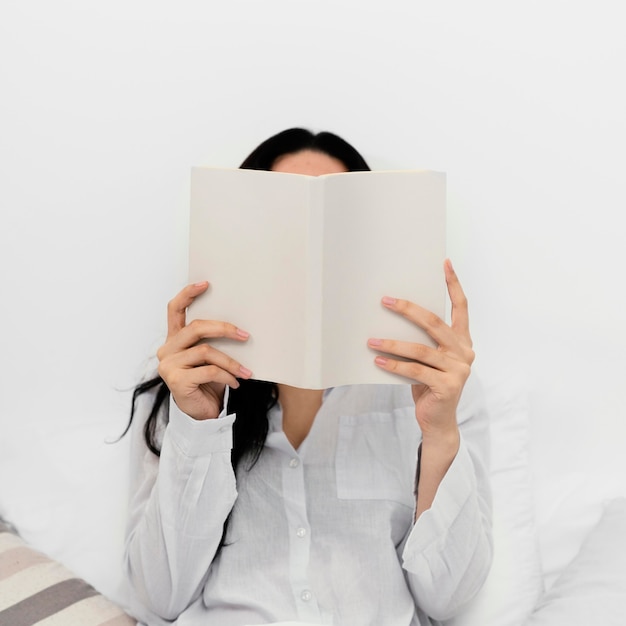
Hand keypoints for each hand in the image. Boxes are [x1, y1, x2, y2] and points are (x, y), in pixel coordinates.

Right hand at [157, 281, 252, 419]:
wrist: (201, 414)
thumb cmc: (208, 382)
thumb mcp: (210, 357)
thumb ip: (212, 340)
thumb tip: (238, 325)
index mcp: (174, 339)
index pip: (174, 309)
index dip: (188, 294)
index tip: (206, 283)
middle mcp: (167, 349)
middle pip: (196, 327)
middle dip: (224, 329)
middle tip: (245, 335)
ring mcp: (169, 365)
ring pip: (206, 351)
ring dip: (231, 361)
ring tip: (246, 371)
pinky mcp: (176, 381)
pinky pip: (209, 371)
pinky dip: (227, 376)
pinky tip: (236, 382)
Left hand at [367, 260, 473, 442]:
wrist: (438, 422)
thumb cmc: (430, 385)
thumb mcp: (429, 360)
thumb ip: (423, 341)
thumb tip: (393, 316)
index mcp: (462, 342)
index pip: (461, 308)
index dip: (454, 285)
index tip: (445, 264)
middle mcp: (464, 352)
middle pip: (435, 323)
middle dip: (409, 310)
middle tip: (386, 300)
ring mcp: (458, 370)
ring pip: (421, 349)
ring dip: (393, 343)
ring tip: (371, 340)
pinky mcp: (447, 386)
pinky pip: (415, 371)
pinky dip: (394, 365)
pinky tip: (378, 361)